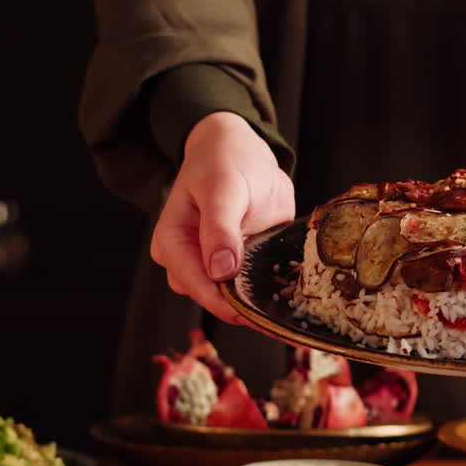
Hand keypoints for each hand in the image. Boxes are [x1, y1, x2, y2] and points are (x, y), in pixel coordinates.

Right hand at [150, 111, 294, 325]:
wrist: (239, 149)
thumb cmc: (222, 161)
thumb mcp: (221, 187)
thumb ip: (220, 228)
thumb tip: (220, 270)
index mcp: (172, 244)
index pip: (197, 286)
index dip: (226, 303)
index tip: (256, 314)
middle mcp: (189, 261)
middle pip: (214, 299)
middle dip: (246, 309)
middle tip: (281, 316)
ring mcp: (215, 265)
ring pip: (234, 299)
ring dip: (260, 305)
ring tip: (290, 310)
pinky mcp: (239, 264)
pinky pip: (252, 287)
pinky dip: (271, 292)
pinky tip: (292, 297)